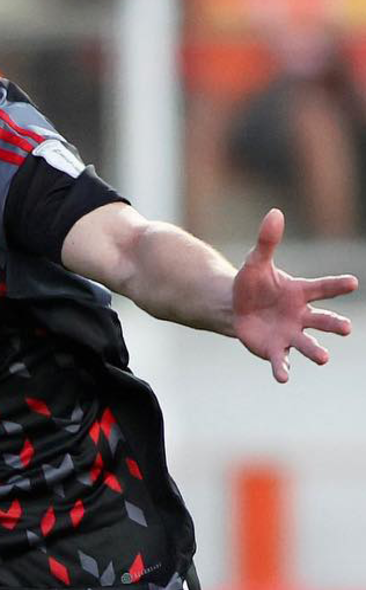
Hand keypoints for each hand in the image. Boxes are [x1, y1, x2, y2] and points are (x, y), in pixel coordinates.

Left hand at [233, 209, 357, 382]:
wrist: (236, 307)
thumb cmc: (253, 284)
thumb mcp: (256, 261)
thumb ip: (267, 241)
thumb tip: (275, 212)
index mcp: (301, 292)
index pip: (323, 288)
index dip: (337, 285)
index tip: (352, 282)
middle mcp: (301, 315)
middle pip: (323, 320)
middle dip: (335, 324)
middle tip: (345, 329)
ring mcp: (290, 334)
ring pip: (308, 343)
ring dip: (317, 350)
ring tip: (325, 357)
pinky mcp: (275, 349)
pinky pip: (281, 361)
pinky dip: (283, 369)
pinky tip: (283, 377)